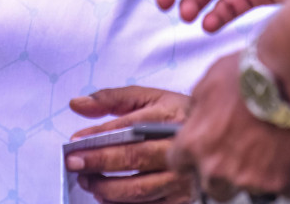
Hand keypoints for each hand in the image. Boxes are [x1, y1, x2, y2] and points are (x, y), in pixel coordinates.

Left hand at [66, 86, 192, 203]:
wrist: (214, 133)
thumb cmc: (175, 116)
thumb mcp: (148, 97)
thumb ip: (111, 98)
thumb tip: (77, 104)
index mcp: (168, 118)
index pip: (128, 128)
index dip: (98, 137)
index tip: (75, 142)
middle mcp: (177, 148)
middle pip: (133, 159)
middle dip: (98, 163)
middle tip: (75, 163)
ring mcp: (181, 177)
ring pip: (138, 189)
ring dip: (106, 188)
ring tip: (88, 182)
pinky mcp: (181, 199)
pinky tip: (107, 197)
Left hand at [168, 55, 289, 199]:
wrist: (289, 75)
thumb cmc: (249, 73)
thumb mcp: (208, 82)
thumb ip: (197, 108)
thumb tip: (197, 116)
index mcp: (195, 144)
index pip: (178, 163)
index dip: (191, 156)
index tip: (201, 151)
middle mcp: (219, 168)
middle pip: (213, 187)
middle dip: (224, 172)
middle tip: (240, 150)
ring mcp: (252, 179)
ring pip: (250, 190)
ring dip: (257, 174)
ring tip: (271, 149)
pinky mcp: (284, 182)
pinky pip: (287, 190)